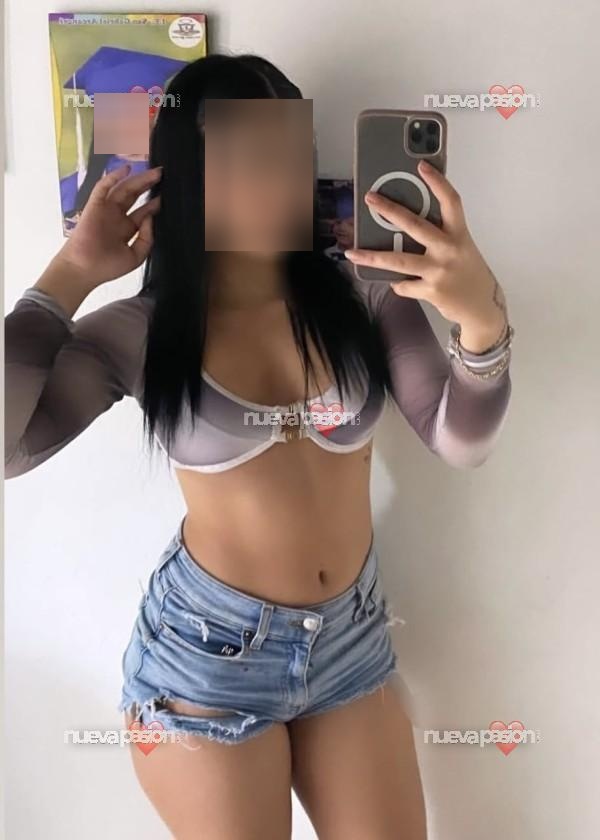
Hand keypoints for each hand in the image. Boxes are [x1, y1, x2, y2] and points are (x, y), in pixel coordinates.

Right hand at [56, 163, 161, 289]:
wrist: (85, 270)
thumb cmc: (108, 267)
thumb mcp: (136, 256)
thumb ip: (146, 239)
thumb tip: (150, 218)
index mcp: (126, 229)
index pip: (142, 212)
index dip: (153, 203)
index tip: (165, 195)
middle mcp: (116, 217)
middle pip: (134, 196)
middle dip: (148, 185)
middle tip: (161, 175)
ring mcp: (105, 210)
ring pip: (123, 189)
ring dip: (137, 179)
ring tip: (153, 172)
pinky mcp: (94, 205)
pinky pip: (103, 188)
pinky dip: (113, 177)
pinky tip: (126, 169)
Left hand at [345, 159, 508, 351]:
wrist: (482, 307)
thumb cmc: (468, 273)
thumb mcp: (460, 248)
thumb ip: (439, 236)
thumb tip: (404, 227)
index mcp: (458, 234)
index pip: (451, 202)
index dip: (437, 182)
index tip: (421, 165)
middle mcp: (449, 250)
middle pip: (415, 225)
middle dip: (389, 210)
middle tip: (370, 199)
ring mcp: (439, 271)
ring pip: (398, 261)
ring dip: (372, 257)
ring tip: (352, 253)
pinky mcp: (431, 291)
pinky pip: (403, 285)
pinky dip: (398, 284)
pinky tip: (399, 283)